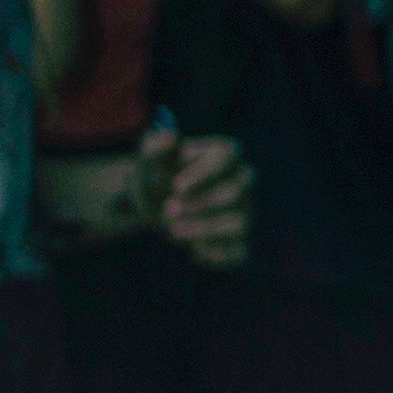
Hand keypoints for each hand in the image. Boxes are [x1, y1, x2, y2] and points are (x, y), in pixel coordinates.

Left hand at [158, 133, 251, 267]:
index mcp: (225, 154)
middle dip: (201, 204)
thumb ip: (156, 146)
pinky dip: (217, 255)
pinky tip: (193, 253)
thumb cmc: (156, 173)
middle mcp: (242, 182)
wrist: (155, 201)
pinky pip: (239, 251)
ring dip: (204, 229)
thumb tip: (171, 137)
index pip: (226, 158)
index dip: (204, 173)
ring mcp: (243, 211)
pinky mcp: (239, 239)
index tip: (176, 186)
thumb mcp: (149, 158)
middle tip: (167, 210)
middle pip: (234, 192)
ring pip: (238, 223)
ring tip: (171, 232)